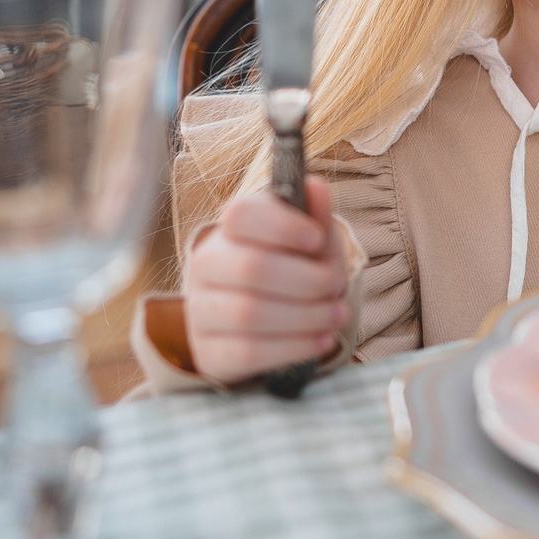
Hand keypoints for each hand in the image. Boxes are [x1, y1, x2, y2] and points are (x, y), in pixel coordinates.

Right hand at [185, 177, 349, 385]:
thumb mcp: (311, 241)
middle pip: (251, 268)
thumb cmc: (291, 270)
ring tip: (336, 316)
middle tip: (336, 287)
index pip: (241, 214)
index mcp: (231, 229)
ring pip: (249, 313)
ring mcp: (201, 310)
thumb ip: (314, 216)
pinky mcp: (209, 352)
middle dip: (307, 280)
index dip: (283, 226)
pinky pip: (248, 352)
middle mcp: (206, 265)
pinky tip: (321, 340)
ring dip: (306, 316)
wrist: (263, 323)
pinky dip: (293, 347)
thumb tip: (315, 186)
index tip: (316, 239)